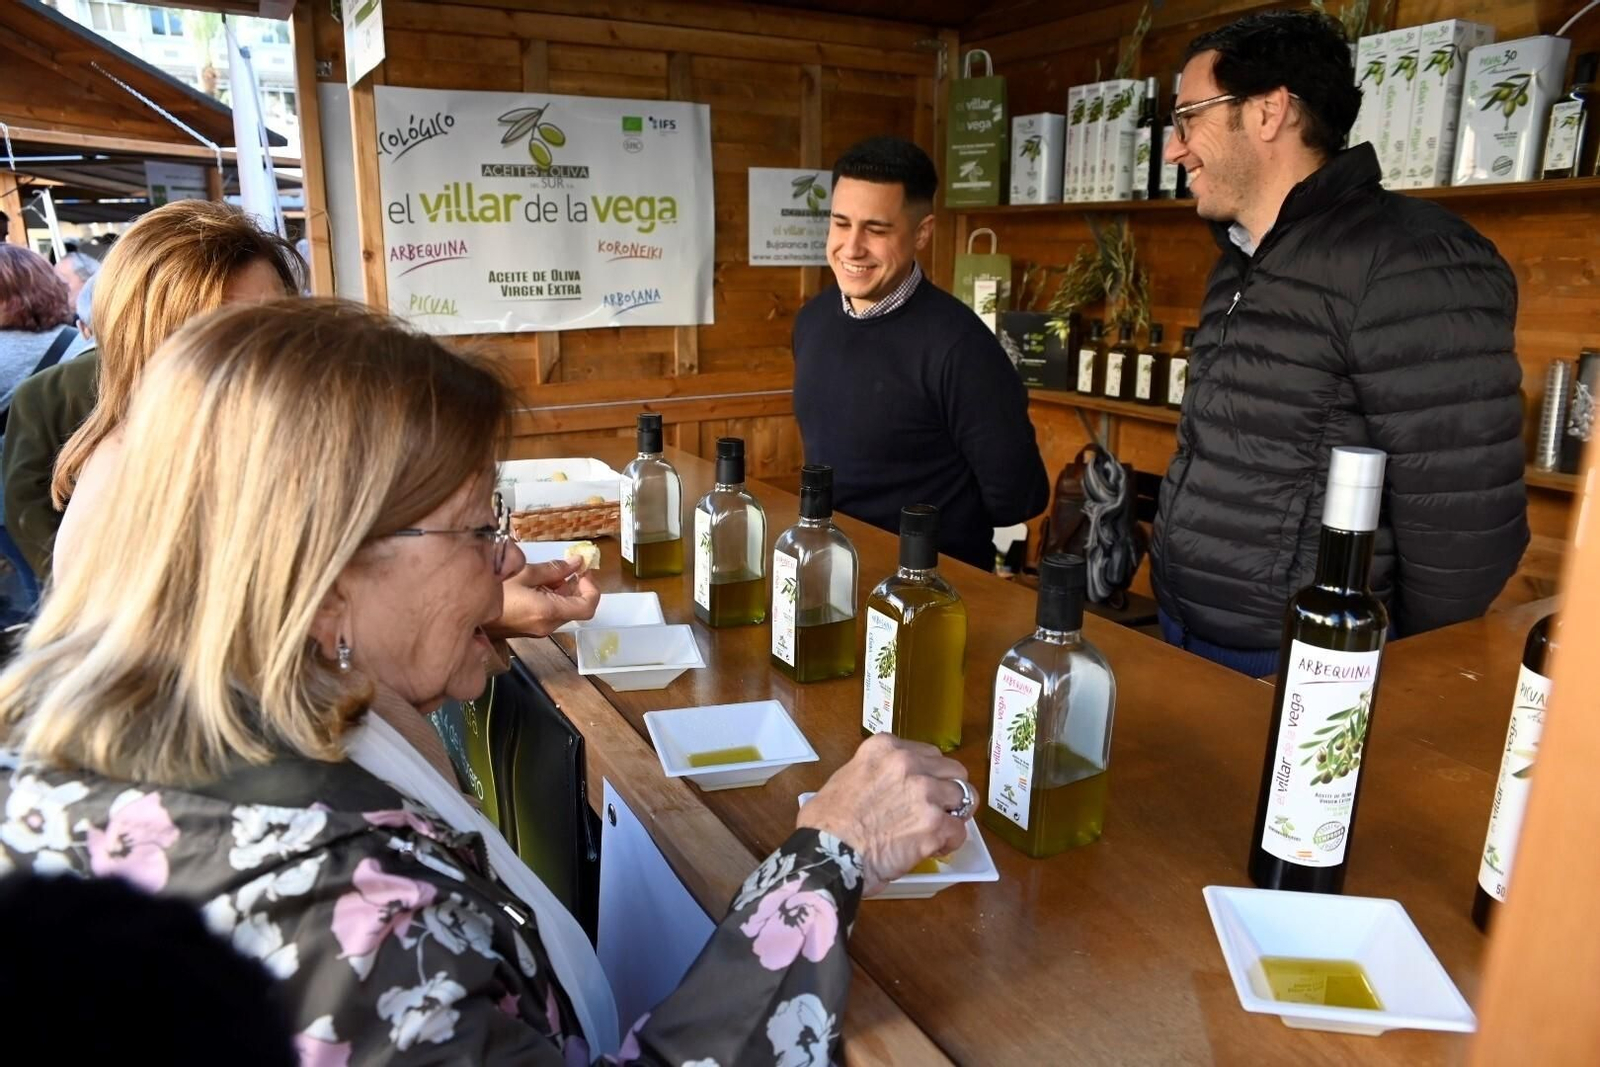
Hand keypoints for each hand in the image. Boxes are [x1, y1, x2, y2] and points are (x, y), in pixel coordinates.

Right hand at [487, 559, 600, 637]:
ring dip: (564, 591)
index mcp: (549, 612)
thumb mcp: (523, 574)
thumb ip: (553, 569)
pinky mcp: (531, 629)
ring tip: (550, 572)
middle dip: (577, 585)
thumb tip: (576, 563)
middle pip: (577, 607)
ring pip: (564, 610)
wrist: (468, 616)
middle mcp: (548, 625)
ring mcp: (540, 629)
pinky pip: (551, 613)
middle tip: (570, 565)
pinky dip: (553, 598)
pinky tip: (539, 583)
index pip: (588, 606)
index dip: (591, 587)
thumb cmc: (493, 593)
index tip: (583, 571)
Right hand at [797, 733, 971, 895]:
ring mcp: (924, 792)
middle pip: (952, 770)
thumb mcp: (845, 778)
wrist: (827, 853)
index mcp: (884, 748)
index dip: (929, 774)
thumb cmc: (826, 824)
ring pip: (964, 796)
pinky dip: (951, 842)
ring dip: (954, 814)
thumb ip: (874, 774)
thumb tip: (883, 788)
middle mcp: (907, 763)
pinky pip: (960, 830)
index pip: (928, 753)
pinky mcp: (934, 824)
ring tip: (939, 829)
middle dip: (948, 790)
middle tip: (937, 809)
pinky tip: (935, 849)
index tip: (923, 789)